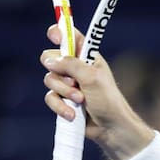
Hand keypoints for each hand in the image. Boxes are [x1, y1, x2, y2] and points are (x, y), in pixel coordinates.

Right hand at [41, 24, 153, 159]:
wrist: (110, 127)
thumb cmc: (108, 100)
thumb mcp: (91, 78)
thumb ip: (71, 65)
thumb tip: (50, 60)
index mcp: (87, 57)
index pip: (70, 37)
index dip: (60, 32)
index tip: (54, 34)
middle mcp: (75, 67)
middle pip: (50, 59)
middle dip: (60, 74)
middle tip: (75, 83)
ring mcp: (68, 84)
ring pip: (49, 80)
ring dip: (64, 93)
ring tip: (80, 101)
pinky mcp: (63, 100)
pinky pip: (50, 98)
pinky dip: (60, 106)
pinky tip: (73, 114)